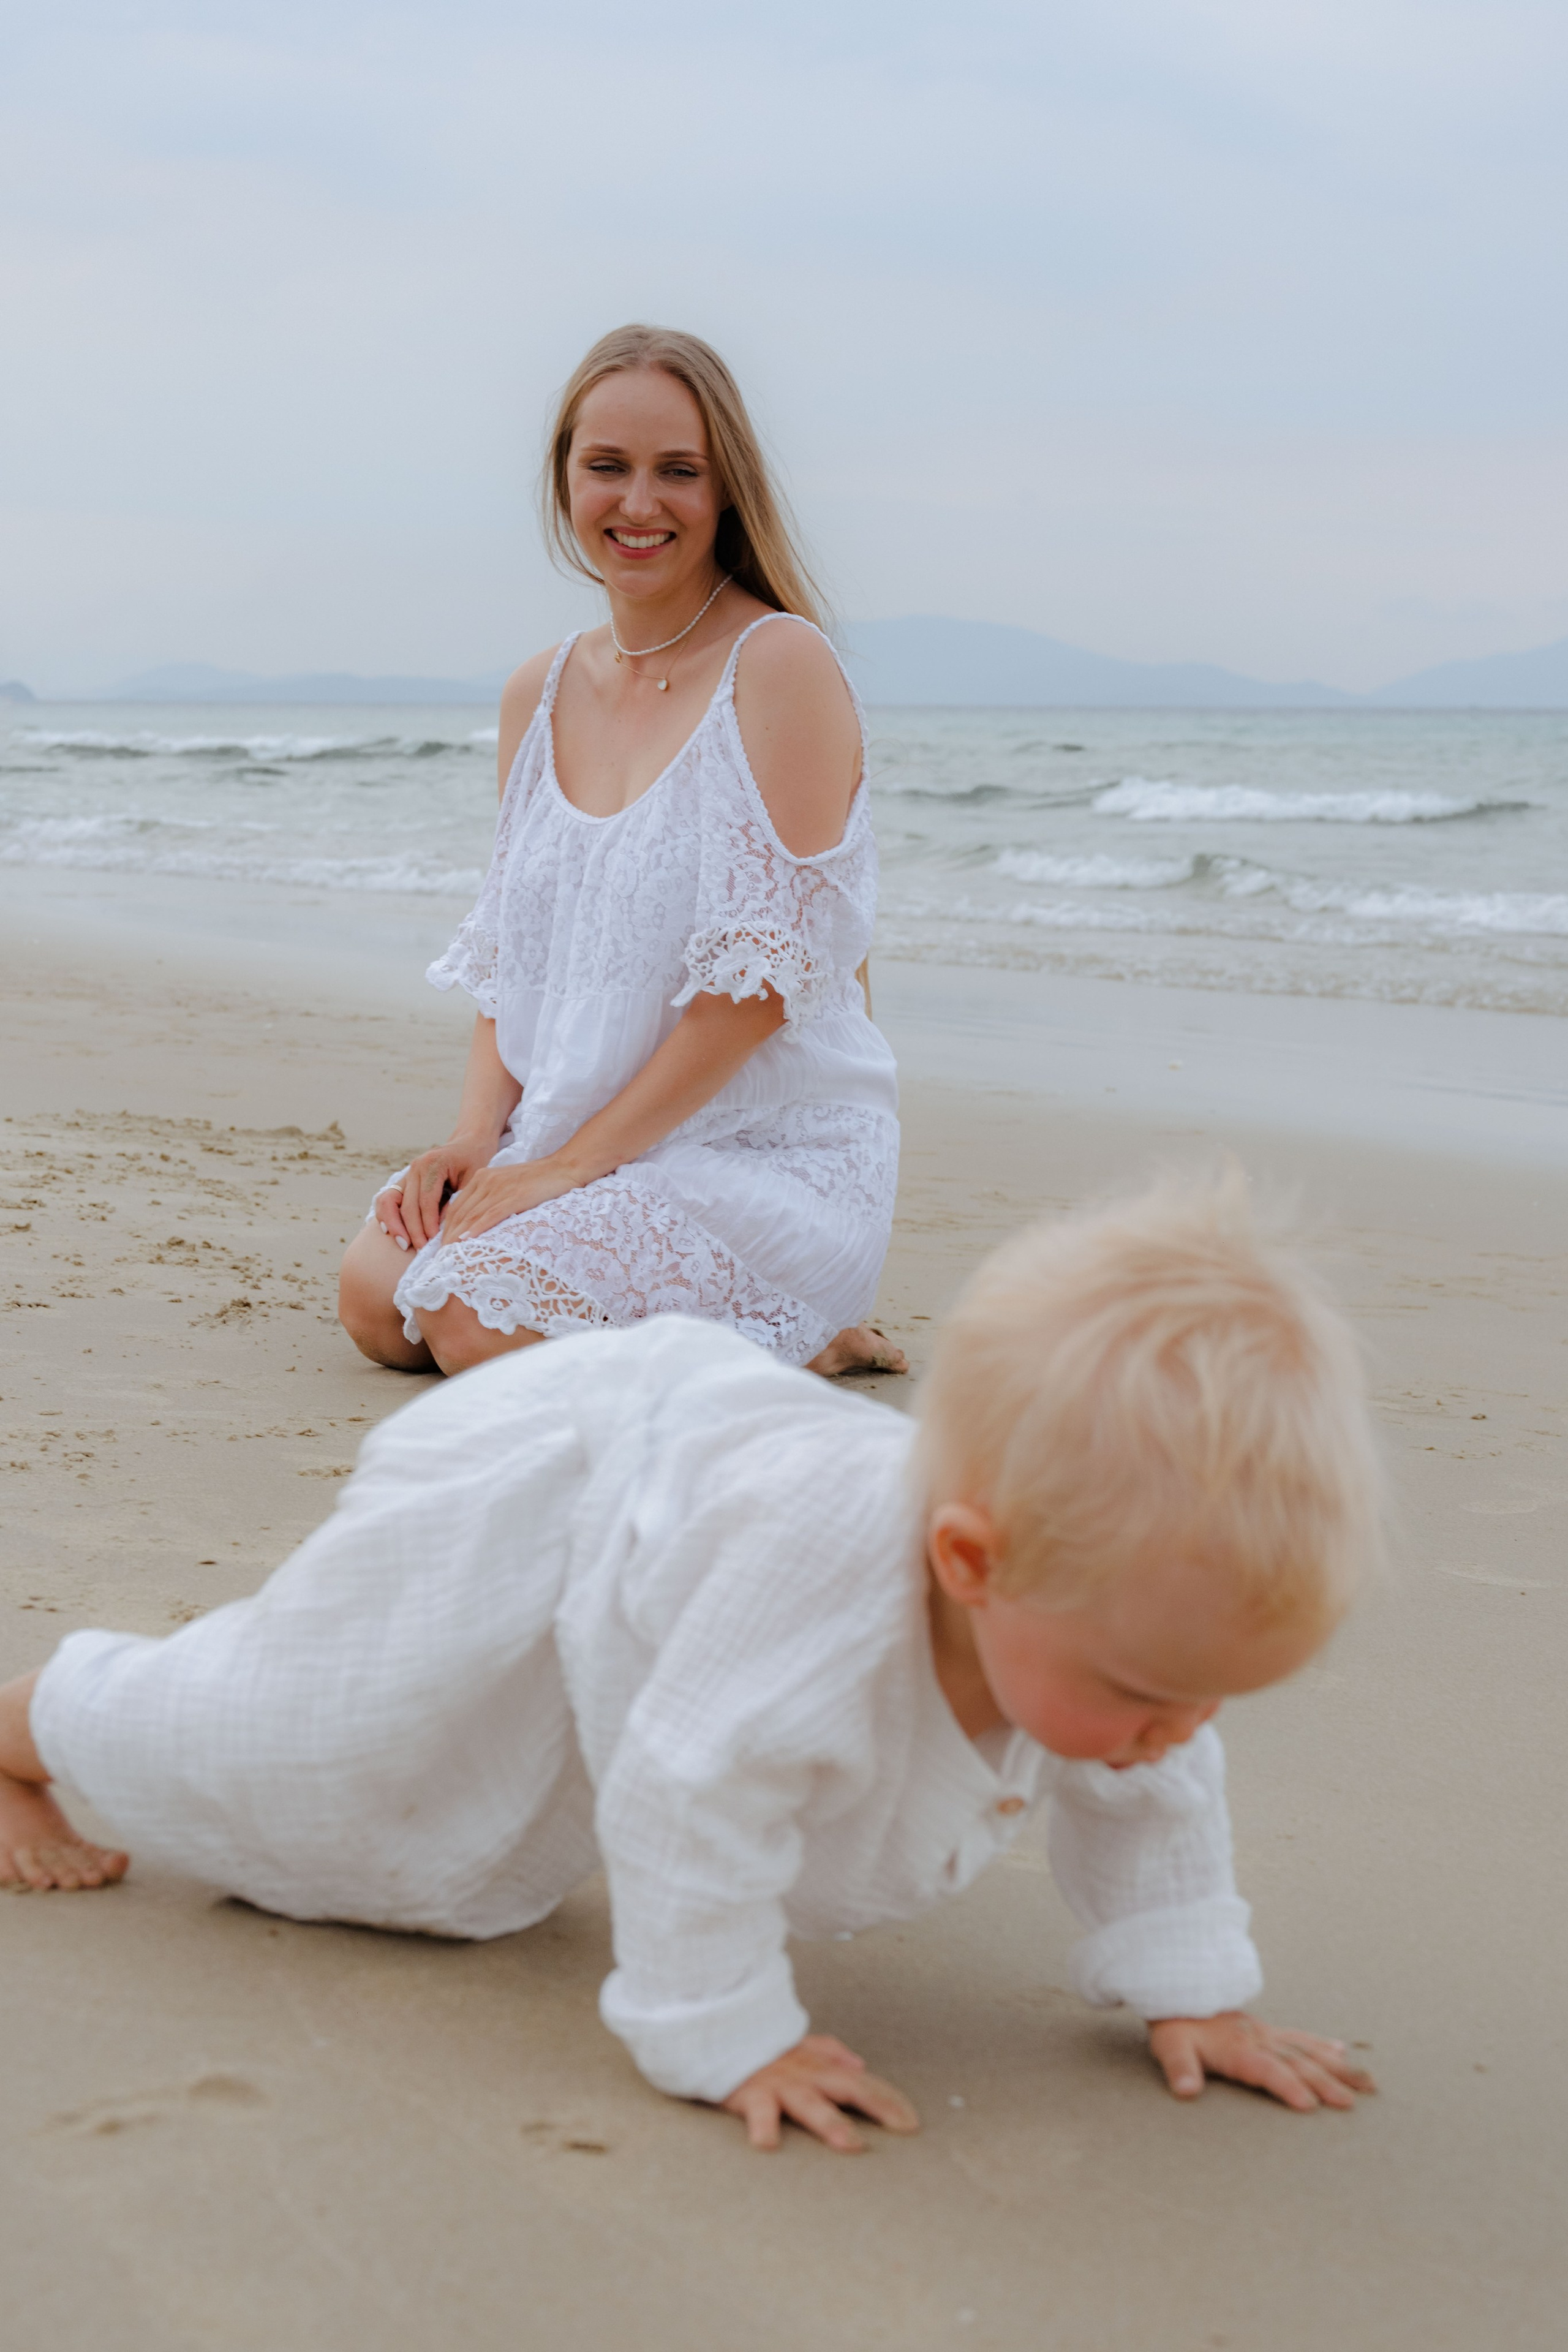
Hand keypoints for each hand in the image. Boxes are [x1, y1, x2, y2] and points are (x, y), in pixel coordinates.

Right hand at [375, 1137, 495, 1250]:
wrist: (468, 1144)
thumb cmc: (475, 1161)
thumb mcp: (474, 1179)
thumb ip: (459, 1200)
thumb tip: (443, 1228)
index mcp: (432, 1164)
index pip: (426, 1200)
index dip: (427, 1224)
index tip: (433, 1242)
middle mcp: (415, 1168)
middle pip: (407, 1205)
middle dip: (412, 1230)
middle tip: (421, 1250)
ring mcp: (406, 1174)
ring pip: (389, 1202)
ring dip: (394, 1225)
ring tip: (405, 1244)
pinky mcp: (403, 1181)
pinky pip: (387, 1199)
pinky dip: (387, 1216)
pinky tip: (392, 1232)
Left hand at [434, 1155, 585, 1246]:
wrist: (565, 1167)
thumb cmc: (539, 1181)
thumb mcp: (508, 1186)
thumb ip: (491, 1199)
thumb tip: (477, 1223)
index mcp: (482, 1178)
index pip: (457, 1207)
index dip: (446, 1228)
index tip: (441, 1246)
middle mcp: (486, 1181)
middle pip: (460, 1213)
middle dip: (447, 1236)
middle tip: (439, 1257)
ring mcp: (499, 1188)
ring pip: (471, 1216)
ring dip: (457, 1237)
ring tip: (448, 1256)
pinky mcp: (514, 1196)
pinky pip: (490, 1215)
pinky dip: (477, 1229)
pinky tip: (467, 1241)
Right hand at [720, 2034, 919, 2153]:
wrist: (719, 2030)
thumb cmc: (762, 2048)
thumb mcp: (799, 2045)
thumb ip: (829, 2053)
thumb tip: (860, 2065)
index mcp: (818, 2065)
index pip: (862, 2081)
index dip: (889, 2099)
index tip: (912, 2122)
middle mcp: (804, 2072)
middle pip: (847, 2086)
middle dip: (877, 2105)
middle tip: (903, 2127)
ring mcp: (779, 2083)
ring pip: (809, 2103)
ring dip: (830, 2122)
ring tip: (851, 2143)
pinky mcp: (750, 2093)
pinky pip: (758, 2112)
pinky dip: (763, 2126)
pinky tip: (768, 2145)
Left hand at [1148, 2011, 1375, 2111]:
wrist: (1178, 1991)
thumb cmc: (1175, 2027)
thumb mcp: (1169, 2047)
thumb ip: (1179, 2068)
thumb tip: (1185, 2090)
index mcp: (1237, 2049)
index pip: (1267, 2070)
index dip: (1287, 2086)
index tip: (1309, 2105)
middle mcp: (1258, 2040)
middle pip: (1296, 2062)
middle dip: (1324, 2083)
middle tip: (1350, 2103)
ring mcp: (1266, 2034)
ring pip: (1307, 2050)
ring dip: (1335, 2067)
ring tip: (1364, 2082)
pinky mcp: (1267, 2030)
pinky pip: (1300, 2036)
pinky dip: (1322, 2044)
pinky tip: (1342, 2051)